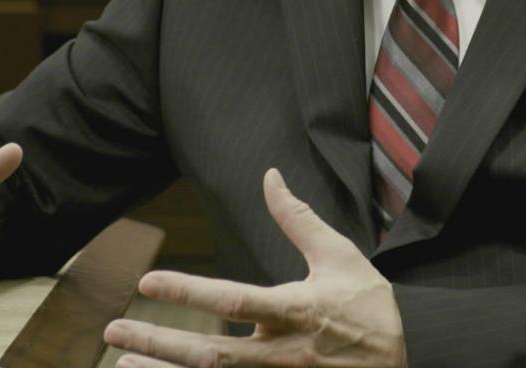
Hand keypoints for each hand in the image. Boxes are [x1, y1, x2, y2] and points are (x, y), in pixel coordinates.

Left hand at [105, 168, 406, 367]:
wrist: (411, 357)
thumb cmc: (370, 304)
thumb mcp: (339, 254)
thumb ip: (297, 218)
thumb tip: (270, 177)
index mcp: (297, 309)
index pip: (233, 299)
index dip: (188, 291)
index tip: (147, 280)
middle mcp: (284, 352)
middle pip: (212, 354)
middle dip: (159, 342)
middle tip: (115, 330)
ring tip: (124, 364)